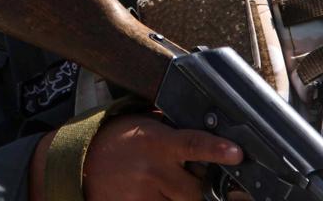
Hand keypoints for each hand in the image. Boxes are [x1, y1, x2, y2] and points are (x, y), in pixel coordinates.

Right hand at [82, 113, 241, 200]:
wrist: (85, 162)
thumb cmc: (122, 140)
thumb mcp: (149, 128)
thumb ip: (178, 135)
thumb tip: (218, 139)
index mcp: (157, 142)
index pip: (193, 144)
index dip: (216, 149)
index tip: (237, 153)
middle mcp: (153, 171)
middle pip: (198, 191)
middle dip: (203, 189)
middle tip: (196, 179)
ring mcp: (144, 196)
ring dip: (182, 198)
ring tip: (166, 184)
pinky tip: (157, 192)